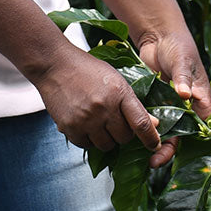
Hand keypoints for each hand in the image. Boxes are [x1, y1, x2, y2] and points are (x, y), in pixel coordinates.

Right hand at [32, 43, 162, 155]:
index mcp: (119, 92)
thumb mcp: (115, 80)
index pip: (141, 122)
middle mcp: (104, 108)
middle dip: (123, 134)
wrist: (55, 64)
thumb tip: (154, 124)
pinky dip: (88, 139)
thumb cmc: (88, 69)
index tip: (154, 146)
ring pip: (106, 146)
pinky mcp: (70, 127)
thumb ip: (133, 103)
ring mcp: (86, 119)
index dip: (151, 138)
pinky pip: (86, 146)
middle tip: (115, 123)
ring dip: (106, 138)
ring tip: (99, 122)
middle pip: (124, 138)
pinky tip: (85, 123)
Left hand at [138, 27, 210, 168]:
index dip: (189, 140)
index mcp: (199, 99)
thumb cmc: (178, 46)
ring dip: (154, 143)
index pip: (200, 126)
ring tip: (142, 156)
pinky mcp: (153, 102)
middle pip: (180, 134)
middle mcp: (185, 107)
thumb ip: (183, 77)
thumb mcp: (182, 60)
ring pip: (164, 131)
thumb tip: (185, 94)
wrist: (158, 35)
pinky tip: (132, 138)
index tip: (174, 150)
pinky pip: (150, 120)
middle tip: (154, 160)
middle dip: (167, 149)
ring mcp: (168, 106)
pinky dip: (143, 129)